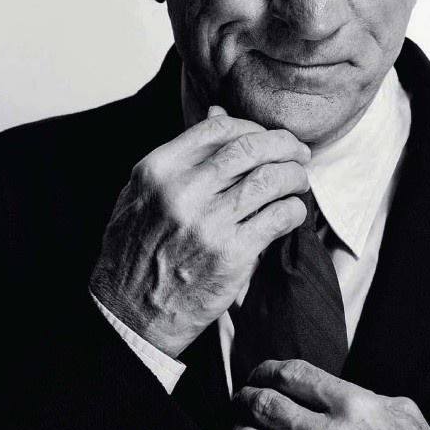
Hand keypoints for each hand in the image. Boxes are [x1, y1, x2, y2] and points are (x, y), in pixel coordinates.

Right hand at [90, 108, 309, 356]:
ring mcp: (208, 223)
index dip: (252, 127)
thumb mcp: (143, 194)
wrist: (129, 315)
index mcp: (158, 170)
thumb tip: (219, 114)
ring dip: (294, 175)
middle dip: (284, 145)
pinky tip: (293, 212)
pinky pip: (279, 217)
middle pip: (250, 148)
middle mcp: (182, 191)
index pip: (218, 129)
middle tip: (299, 152)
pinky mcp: (232, 254)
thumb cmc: (136, 252)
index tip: (265, 138)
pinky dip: (294, 210)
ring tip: (300, 181)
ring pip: (270, 179)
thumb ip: (182, 156)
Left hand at [228, 360, 429, 429]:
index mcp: (354, 406)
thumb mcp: (399, 410)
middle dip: (245, 396)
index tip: (260, 373)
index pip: (292, 375)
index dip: (266, 369)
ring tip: (240, 427)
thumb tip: (320, 387)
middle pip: (264, 404)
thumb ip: (358, 393)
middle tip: (242, 397)